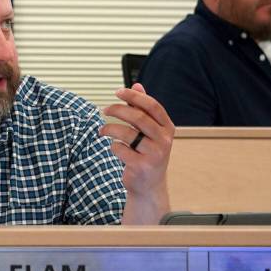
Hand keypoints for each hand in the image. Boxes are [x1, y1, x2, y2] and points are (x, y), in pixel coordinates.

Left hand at [99, 83, 173, 223]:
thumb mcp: (149, 131)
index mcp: (167, 128)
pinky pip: (120, 149)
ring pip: (126, 133)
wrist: (149, 186)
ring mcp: (154, 155)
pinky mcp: (141, 166)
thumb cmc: (148, 153)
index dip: (134, 96)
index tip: (117, 92)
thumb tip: (136, 84)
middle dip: (117, 110)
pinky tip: (115, 148)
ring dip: (109, 128)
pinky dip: (113, 146)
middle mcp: (164, 141)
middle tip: (104, 109)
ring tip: (103, 130)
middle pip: (138, 117)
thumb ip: (143, 108)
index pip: (152, 106)